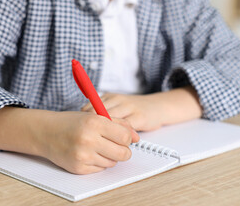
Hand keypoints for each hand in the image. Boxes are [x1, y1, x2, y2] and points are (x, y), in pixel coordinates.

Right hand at [38, 111, 139, 174]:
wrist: (47, 132)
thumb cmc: (73, 122)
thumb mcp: (96, 115)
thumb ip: (120, 123)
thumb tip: (137, 137)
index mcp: (95, 122)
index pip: (125, 137)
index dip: (128, 138)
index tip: (124, 136)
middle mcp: (89, 139)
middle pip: (123, 153)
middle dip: (123, 150)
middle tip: (117, 145)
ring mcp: (83, 155)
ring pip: (113, 162)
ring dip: (111, 156)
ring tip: (99, 146)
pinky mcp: (78, 168)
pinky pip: (100, 169)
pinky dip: (99, 162)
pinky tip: (90, 153)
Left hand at [81, 87, 201, 131]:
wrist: (158, 106)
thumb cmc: (134, 109)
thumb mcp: (116, 106)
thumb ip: (101, 112)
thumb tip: (82, 121)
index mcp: (110, 96)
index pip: (91, 107)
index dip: (85, 121)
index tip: (81, 131)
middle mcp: (118, 100)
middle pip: (99, 114)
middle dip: (92, 129)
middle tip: (88, 140)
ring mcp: (129, 108)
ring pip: (112, 121)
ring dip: (105, 134)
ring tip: (101, 143)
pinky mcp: (139, 117)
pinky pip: (125, 129)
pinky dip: (119, 137)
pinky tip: (116, 144)